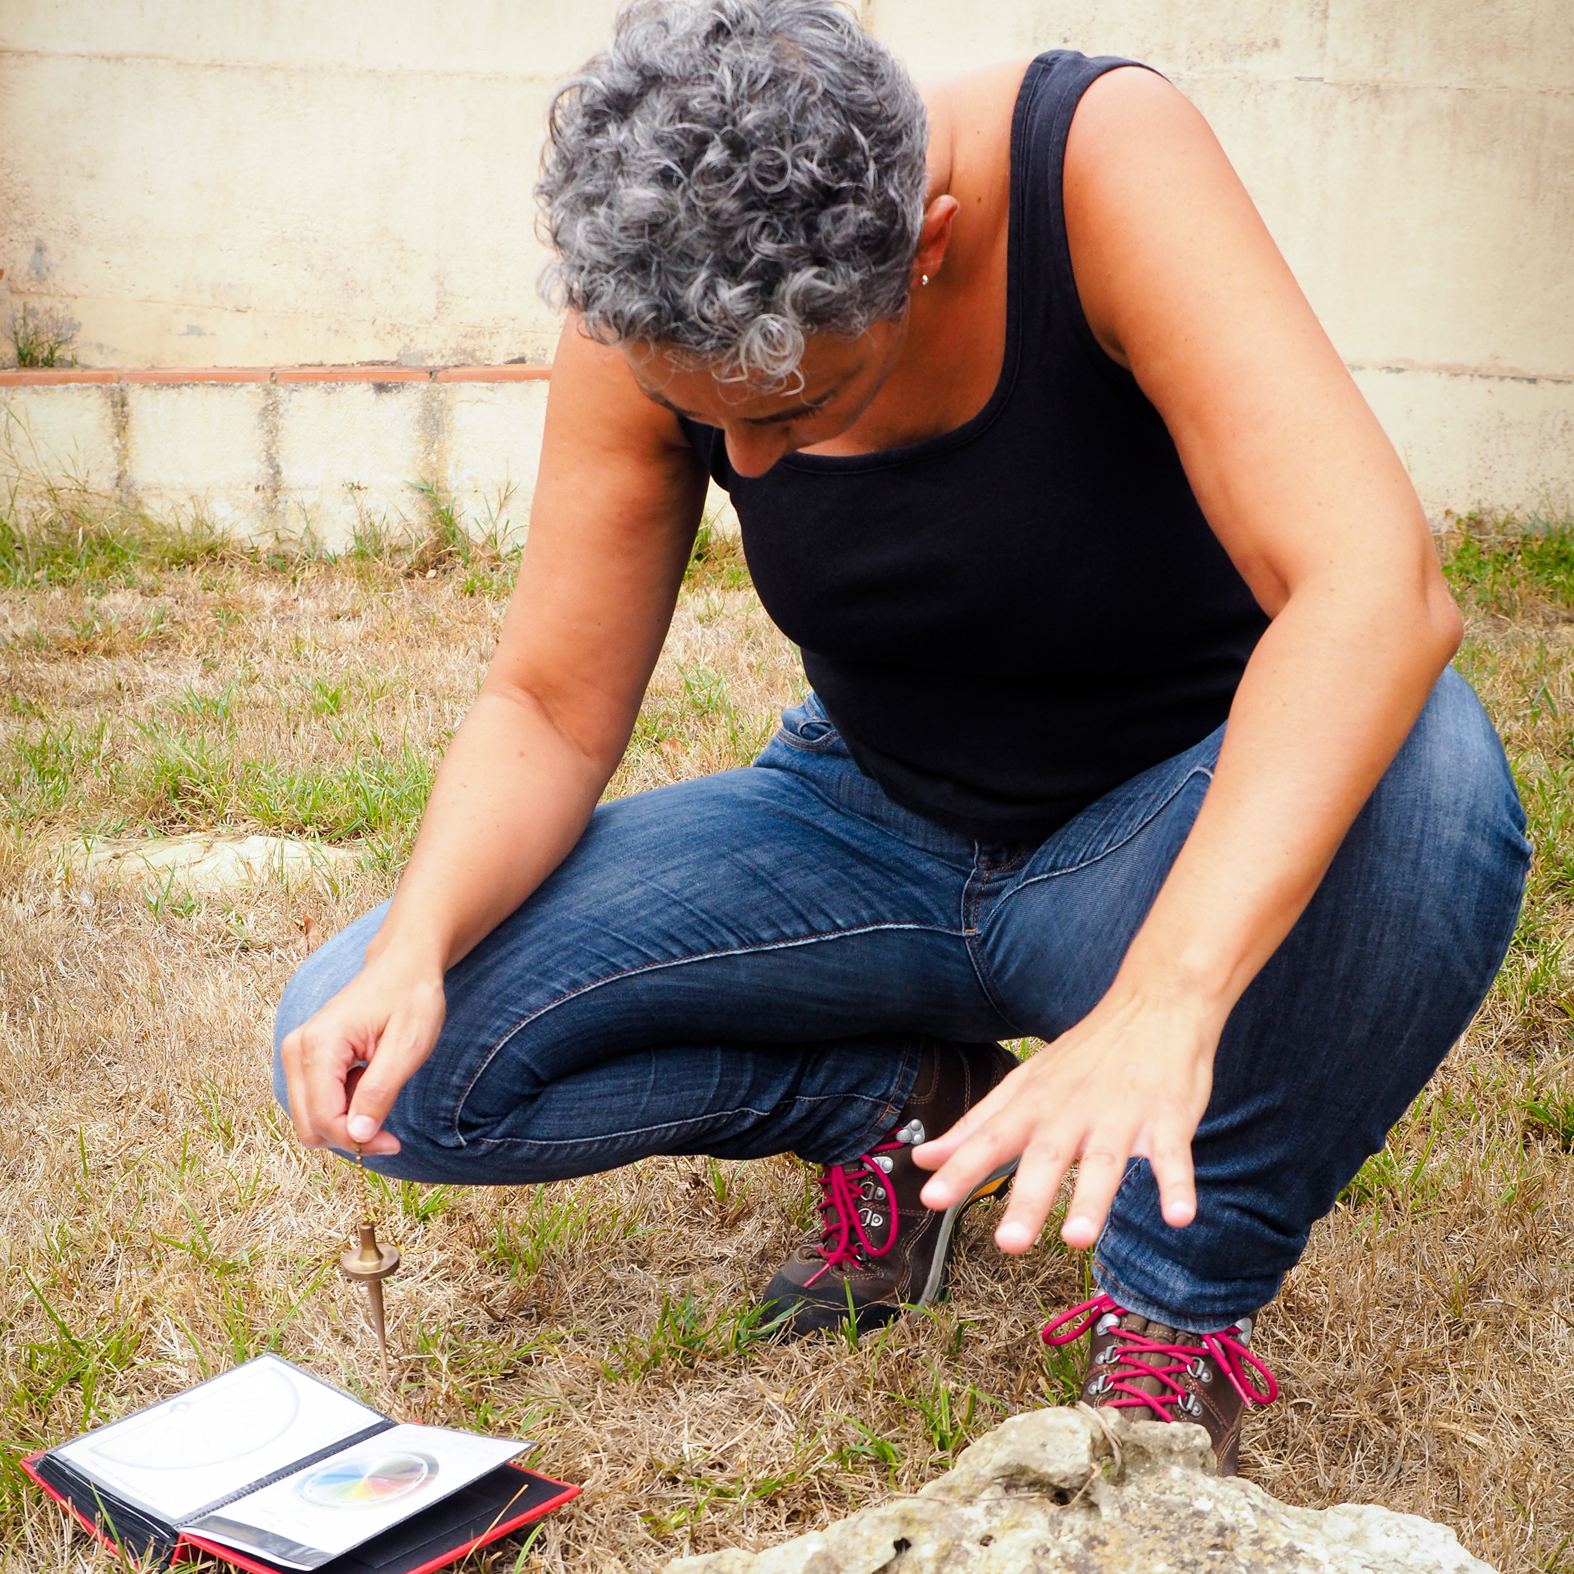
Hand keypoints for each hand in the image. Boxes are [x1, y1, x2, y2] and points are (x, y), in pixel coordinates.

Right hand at [279, 948, 446, 1155]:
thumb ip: (379, 1092)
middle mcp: (296, 1050)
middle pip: (309, 1126)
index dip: (359, 1141)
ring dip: (345, 1121)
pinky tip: (366, 1082)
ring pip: (309, 1119)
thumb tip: (358, 1137)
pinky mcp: (303, 1057)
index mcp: (319, 1045)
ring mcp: (295, 1053)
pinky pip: (313, 1102)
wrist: (403, 964)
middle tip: (390, 1131)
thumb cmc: (411, 998)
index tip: (394, 1142)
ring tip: (379, 1091)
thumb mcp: (407, 1046)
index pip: (325, 1119)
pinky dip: (341, 1107)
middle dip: (349, 1137)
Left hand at [911, 988, 1220, 1251]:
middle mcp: (1072, 1111)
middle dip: (1028, 1200)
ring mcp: (1121, 1116)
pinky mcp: (1166, 1120)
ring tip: (1079, 1239)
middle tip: (1007, 1243)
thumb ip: (977, 1126)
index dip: (960, 1167)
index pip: (990, 1138)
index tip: (930, 1197)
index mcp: (1035, 1104)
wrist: (1155, 1005)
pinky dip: (1177, 1185)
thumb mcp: (1025, 1082)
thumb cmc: (1086, 1054)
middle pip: (1047, 1158)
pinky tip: (1179, 1215)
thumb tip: (926, 1158)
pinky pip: (1172, 1157)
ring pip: (1105, 1162)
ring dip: (1093, 1200)